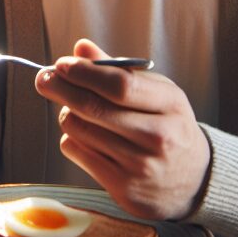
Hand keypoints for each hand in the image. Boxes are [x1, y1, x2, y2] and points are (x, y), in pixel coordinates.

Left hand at [35, 39, 209, 220]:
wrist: (194, 180)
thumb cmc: (168, 126)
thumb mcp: (156, 94)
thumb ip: (118, 70)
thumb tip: (80, 48)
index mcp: (170, 104)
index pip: (119, 85)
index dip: (83, 72)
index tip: (61, 64)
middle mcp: (158, 136)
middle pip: (93, 108)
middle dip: (61, 88)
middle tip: (43, 78)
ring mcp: (140, 166)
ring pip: (79, 129)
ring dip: (67, 114)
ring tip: (74, 110)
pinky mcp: (123, 188)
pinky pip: (77, 152)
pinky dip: (72, 138)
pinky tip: (84, 135)